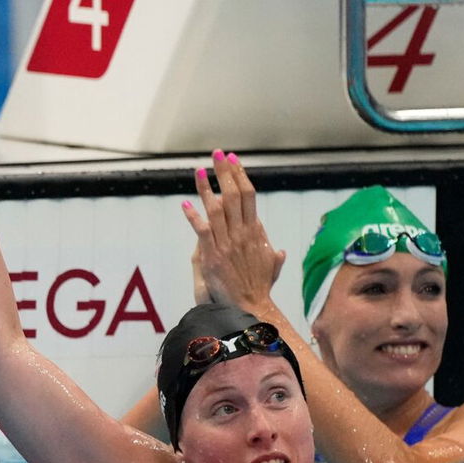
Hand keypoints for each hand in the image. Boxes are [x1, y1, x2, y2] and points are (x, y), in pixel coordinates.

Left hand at [182, 151, 285, 313]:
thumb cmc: (260, 289)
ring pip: (217, 209)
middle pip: (234, 195)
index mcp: (255, 232)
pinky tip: (185, 205)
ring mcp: (227, 244)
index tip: (233, 160)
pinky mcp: (213, 256)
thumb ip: (274, 257)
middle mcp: (242, 234)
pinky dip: (193, 217)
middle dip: (225, 172)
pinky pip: (202, 231)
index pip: (249, 196)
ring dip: (206, 188)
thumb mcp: (271, 269)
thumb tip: (279, 251)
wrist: (251, 307)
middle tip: (217, 154)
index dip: (240, 176)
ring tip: (199, 171)